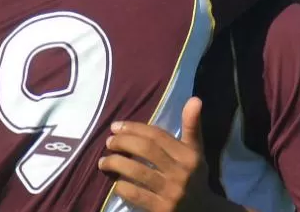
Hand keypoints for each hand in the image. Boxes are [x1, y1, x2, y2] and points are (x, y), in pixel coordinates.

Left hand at [99, 98, 217, 211]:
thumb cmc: (194, 176)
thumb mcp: (196, 152)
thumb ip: (192, 126)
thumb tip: (195, 99)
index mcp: (189, 156)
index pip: (157, 136)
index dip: (133, 128)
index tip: (115, 126)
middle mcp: (181, 173)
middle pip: (146, 150)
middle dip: (123, 143)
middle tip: (108, 142)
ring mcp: (171, 193)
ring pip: (138, 172)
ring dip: (115, 163)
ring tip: (103, 162)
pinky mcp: (162, 210)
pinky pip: (136, 194)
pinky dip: (121, 186)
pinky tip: (115, 182)